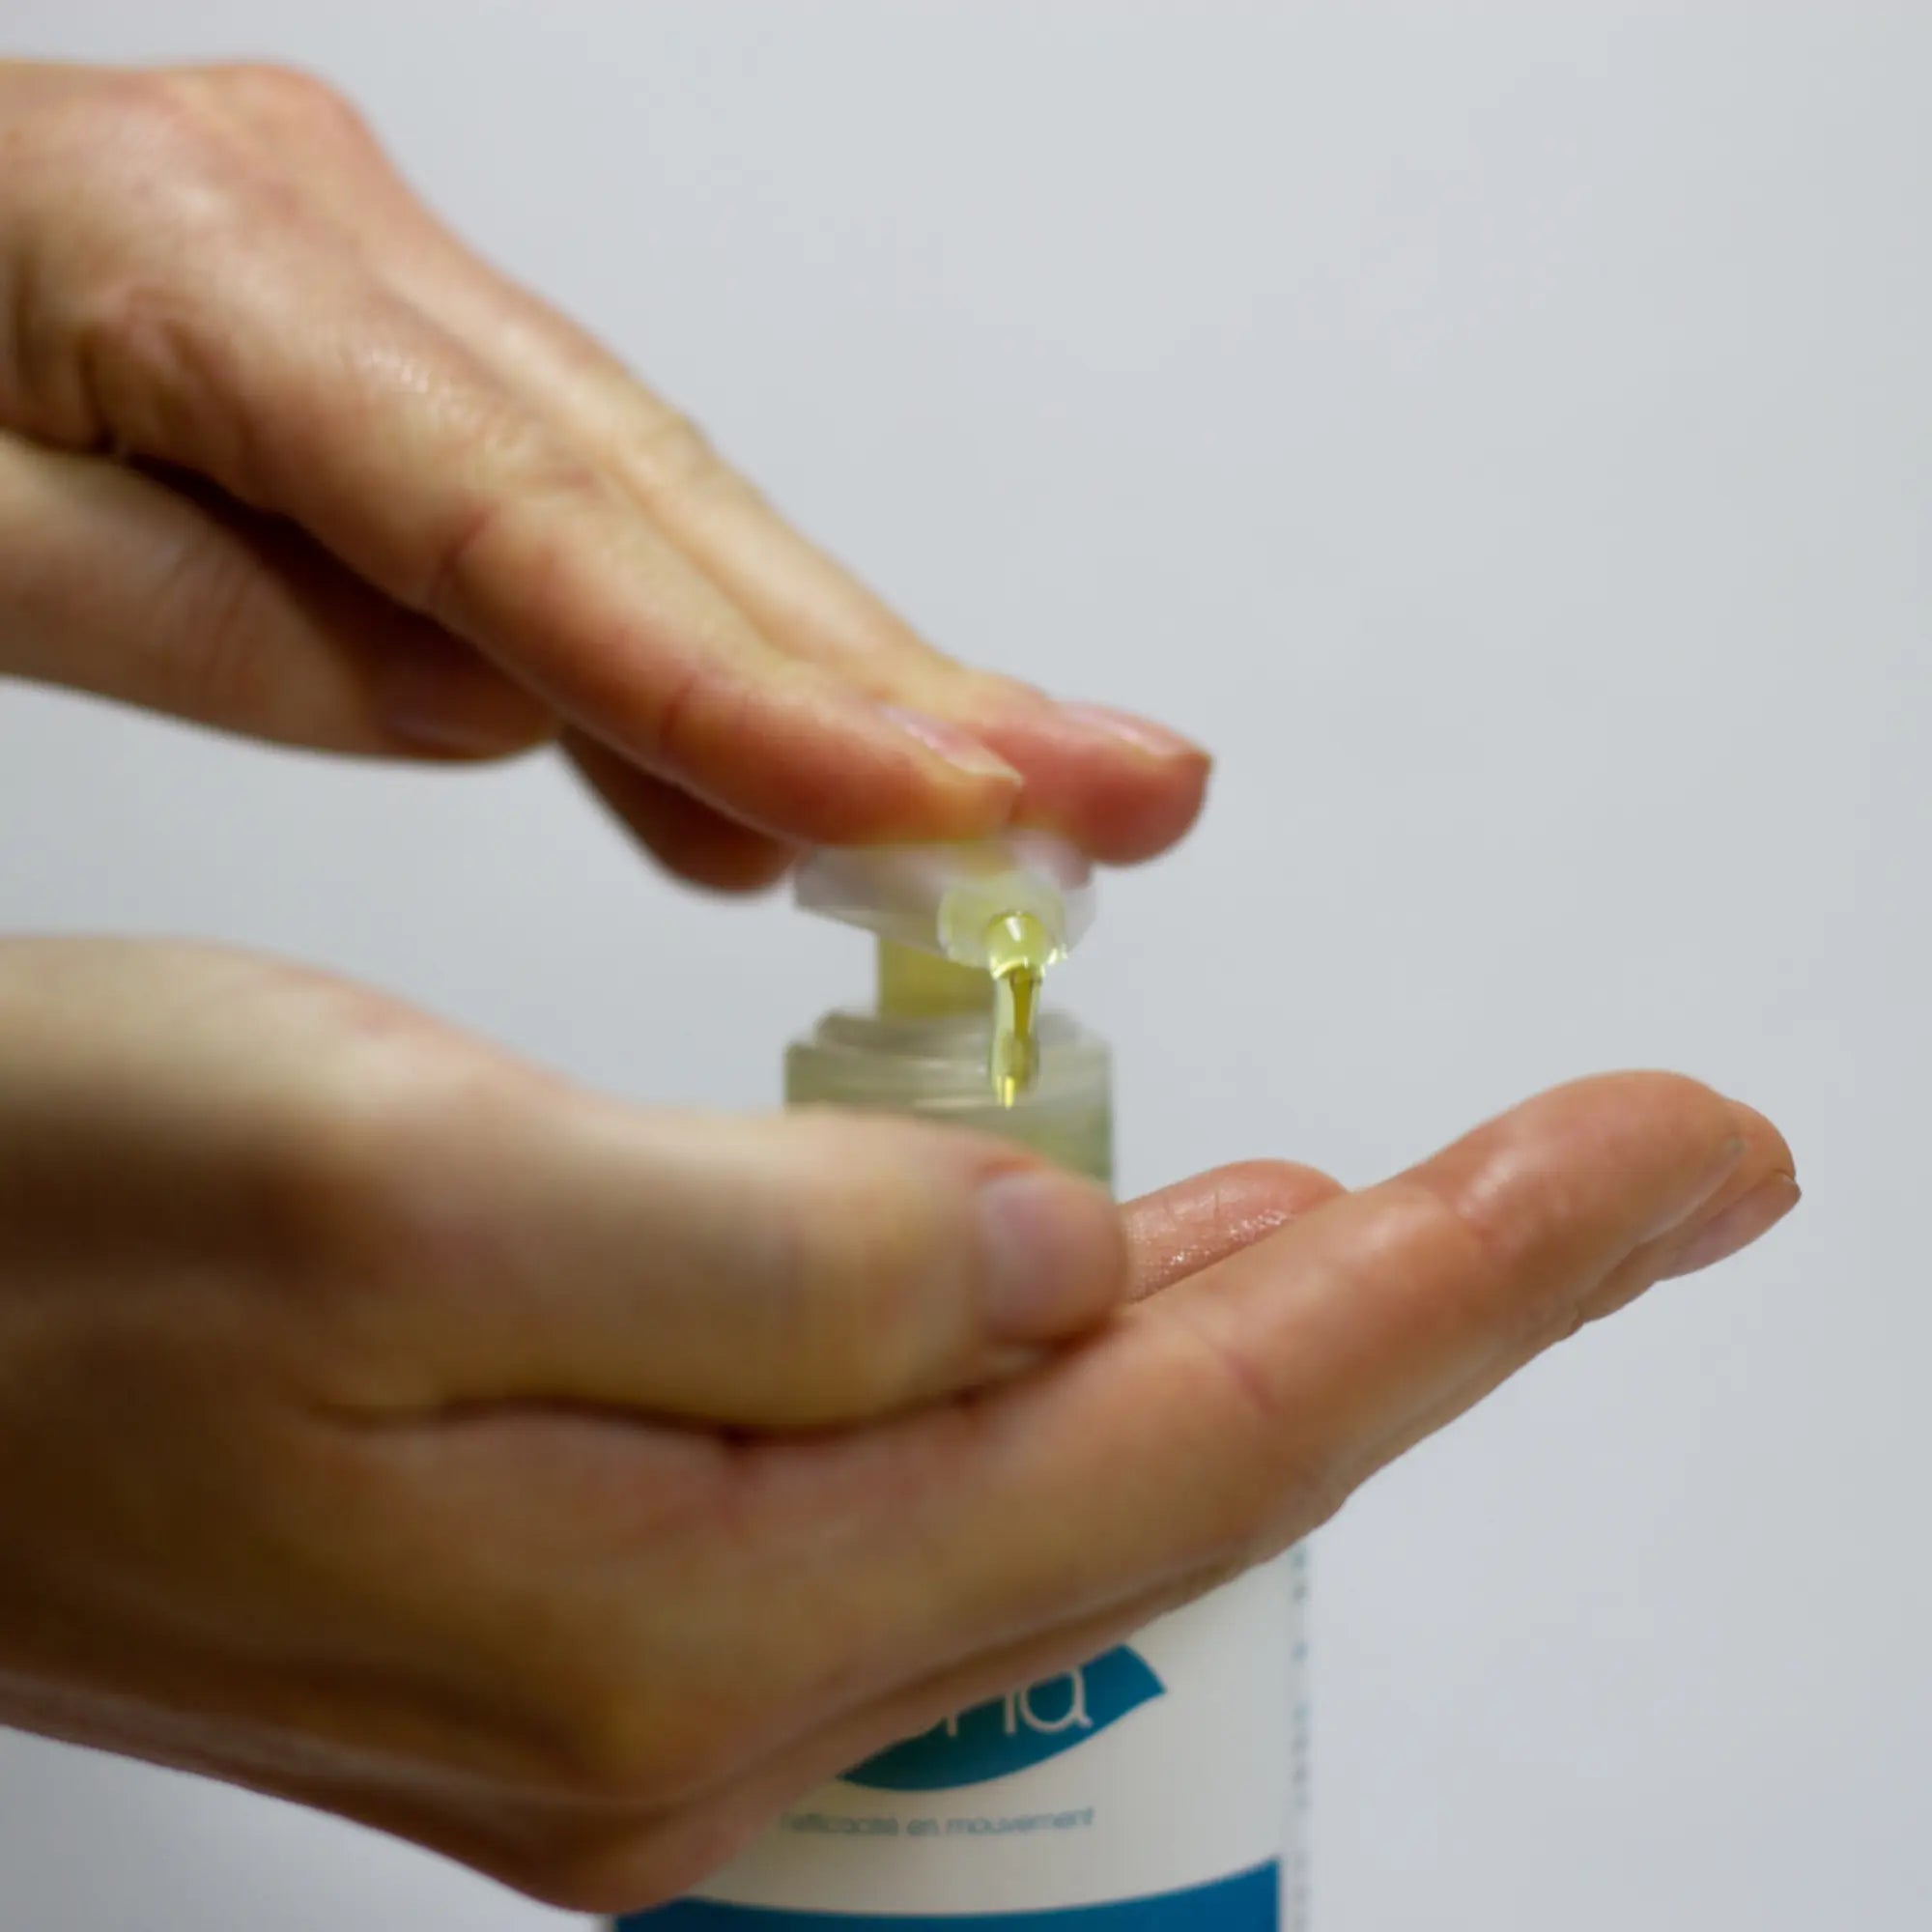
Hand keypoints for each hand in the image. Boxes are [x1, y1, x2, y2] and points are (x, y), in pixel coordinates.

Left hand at [0, 60, 1207, 888]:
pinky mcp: (378, 350)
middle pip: (671, 505)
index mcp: (214, 256)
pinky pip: (567, 524)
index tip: (942, 815)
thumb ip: (229, 627)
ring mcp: (373, 280)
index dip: (753, 695)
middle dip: (903, 674)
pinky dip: (683, 668)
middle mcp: (336, 237)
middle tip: (1119, 788)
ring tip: (1017, 808)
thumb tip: (498, 704)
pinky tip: (777, 790)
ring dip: (837, 683)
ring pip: (656, 515)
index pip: (544, 533)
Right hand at [0, 938, 1797, 1910]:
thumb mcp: (395, 1186)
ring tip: (1456, 1210)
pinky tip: (1145, 1272)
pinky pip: (940, 1476)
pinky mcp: (609, 1579)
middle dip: (1434, 1299)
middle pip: (1184, 1475)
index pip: (1209, 1436)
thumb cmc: (35, 1235)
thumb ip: (774, 1255)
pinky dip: (1088, 1356)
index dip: (1478, 1277)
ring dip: (1276, 1324)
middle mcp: (698, 1689)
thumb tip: (1067, 1265)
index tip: (1680, 1163)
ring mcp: (658, 1660)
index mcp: (686, 1601)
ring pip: (1077, 1474)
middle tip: (1624, 1169)